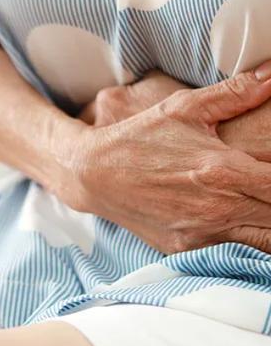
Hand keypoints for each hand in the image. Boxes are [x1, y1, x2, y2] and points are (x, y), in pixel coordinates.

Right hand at [69, 63, 270, 253]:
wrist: (92, 173)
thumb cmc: (138, 138)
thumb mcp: (182, 109)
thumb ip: (234, 94)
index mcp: (224, 172)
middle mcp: (217, 209)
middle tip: (267, 187)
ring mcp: (201, 234)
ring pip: (264, 244)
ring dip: (268, 224)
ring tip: (259, 203)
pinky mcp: (186, 248)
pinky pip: (231, 251)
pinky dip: (244, 238)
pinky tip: (239, 218)